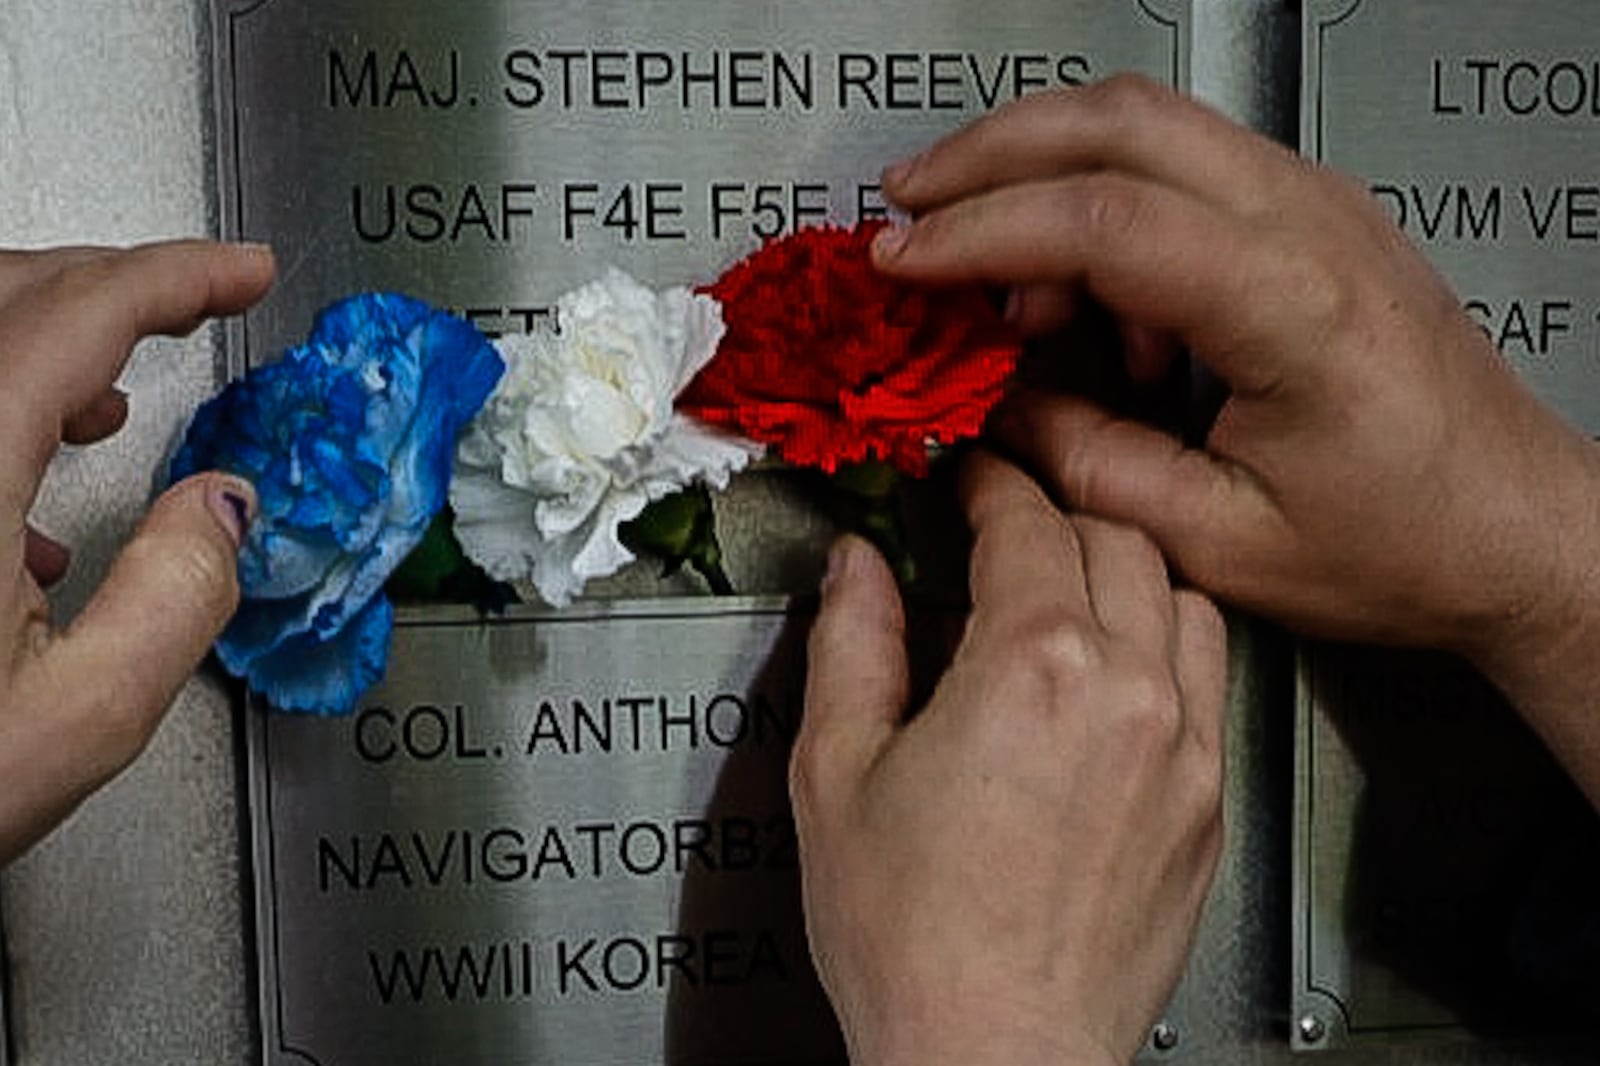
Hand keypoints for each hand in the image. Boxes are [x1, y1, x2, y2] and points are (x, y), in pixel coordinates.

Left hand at [0, 240, 273, 862]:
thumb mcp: (81, 719)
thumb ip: (179, 596)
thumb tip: (226, 509)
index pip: (80, 316)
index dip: (179, 276)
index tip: (242, 272)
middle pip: (6, 295)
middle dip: (114, 283)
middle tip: (193, 302)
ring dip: (49, 341)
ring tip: (114, 397)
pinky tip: (24, 507)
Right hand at [792, 451, 1225, 1065]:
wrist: (993, 1054)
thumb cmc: (916, 940)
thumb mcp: (836, 771)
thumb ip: (851, 643)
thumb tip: (857, 572)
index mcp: (1031, 667)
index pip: (1025, 522)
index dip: (989, 484)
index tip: (970, 479)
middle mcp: (1127, 692)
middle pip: (1113, 539)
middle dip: (1054, 512)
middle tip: (1006, 521)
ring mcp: (1183, 748)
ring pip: (1179, 595)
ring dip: (1122, 569)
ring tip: (1067, 586)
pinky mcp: (1207, 802)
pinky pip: (1210, 674)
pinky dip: (1166, 642)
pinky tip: (1115, 667)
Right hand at [870, 76, 1599, 796]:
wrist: (1517, 528)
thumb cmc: (1408, 542)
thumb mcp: (1221, 538)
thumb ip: (1086, 467)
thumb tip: (996, 415)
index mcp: (1293, 304)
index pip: (1101, 219)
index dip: (980, 232)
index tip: (904, 261)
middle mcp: (1313, 224)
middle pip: (1119, 121)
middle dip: (990, 153)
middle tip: (910, 206)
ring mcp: (1318, 206)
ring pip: (1148, 122)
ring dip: (1040, 166)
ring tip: (980, 267)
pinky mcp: (1312, 218)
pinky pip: (1182, 166)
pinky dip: (1100, 201)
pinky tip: (1079, 294)